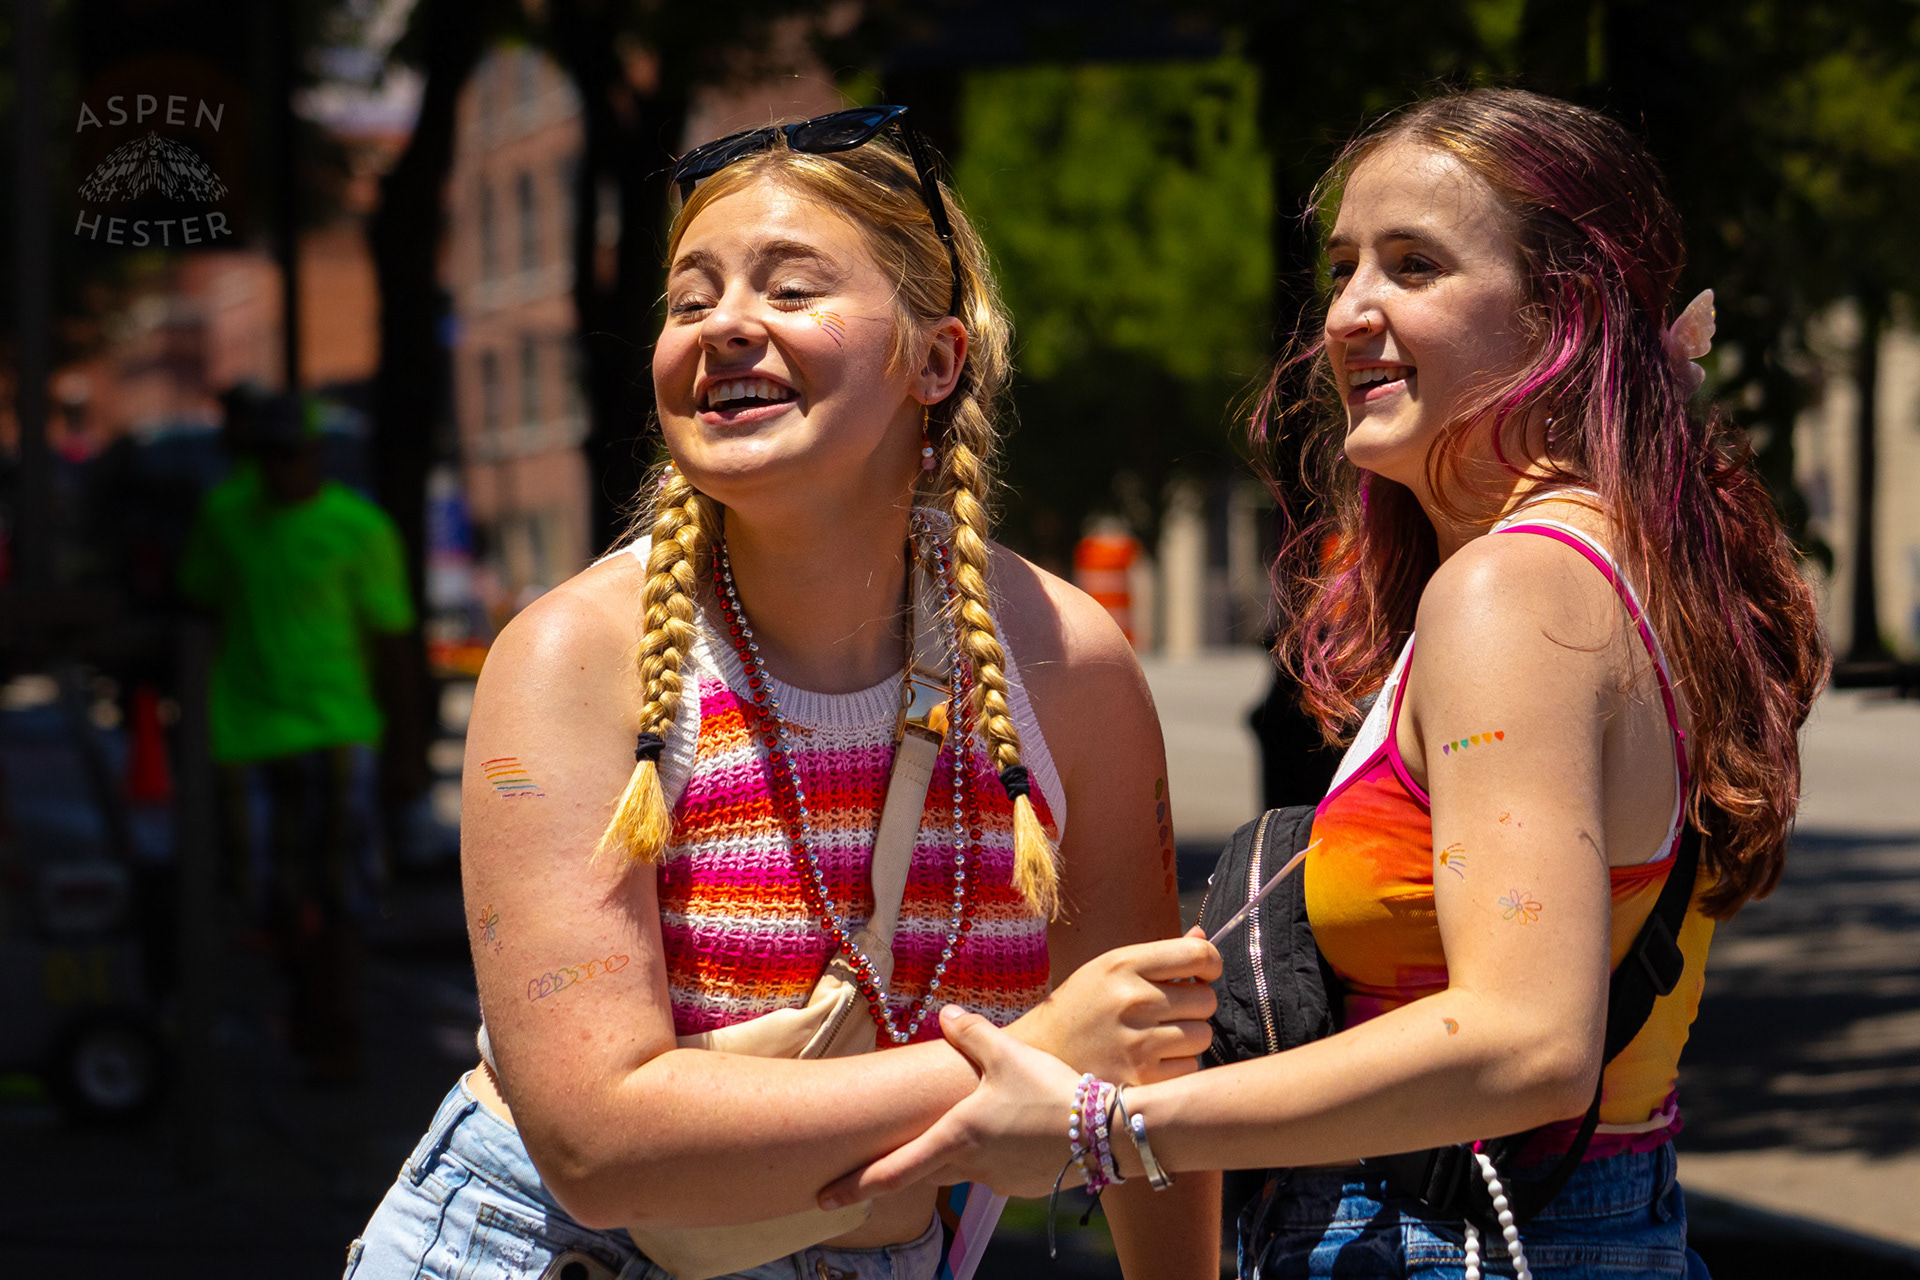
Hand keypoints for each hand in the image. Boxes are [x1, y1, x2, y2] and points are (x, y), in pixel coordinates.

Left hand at [821, 1004, 1083, 1204]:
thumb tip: (946, 1014)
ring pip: (960, 1170)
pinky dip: (991, 1156)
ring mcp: (997, 1181)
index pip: (894, 1170)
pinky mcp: (1023, 1185)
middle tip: (863, 1171)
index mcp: (956, 1137)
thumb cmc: (1050, 1092)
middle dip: (897, 1169)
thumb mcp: (1007, 1054)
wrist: (1103, 1132)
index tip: (824, 1198)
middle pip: (923, 1171)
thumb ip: (972, 1033)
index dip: (854, 1186)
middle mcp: (970, 1166)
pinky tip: (1012, 1131)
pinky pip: (994, 1171)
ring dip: (953, 1156)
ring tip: (964, 1132)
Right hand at [1009, 927, 1218, 1083]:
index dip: (1211, 963)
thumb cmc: (1081, 1007)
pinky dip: (1177, 1066)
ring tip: (1158, 1036)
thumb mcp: (1109, 969)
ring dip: (1188, 1037)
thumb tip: (1202, 937)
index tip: (1203, 973)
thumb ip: (1158, 956)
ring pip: (1202, 1036)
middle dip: (1196, 1005)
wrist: (1039, 1054)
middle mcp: (1133, 1000)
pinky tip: (1150, 1061)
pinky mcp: (1141, 1079)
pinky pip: (1189, 1068)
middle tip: (1171, 1010)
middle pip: (1206, 1000)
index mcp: (1124, 964)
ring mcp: (1138, 1042)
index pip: (1198, 955)